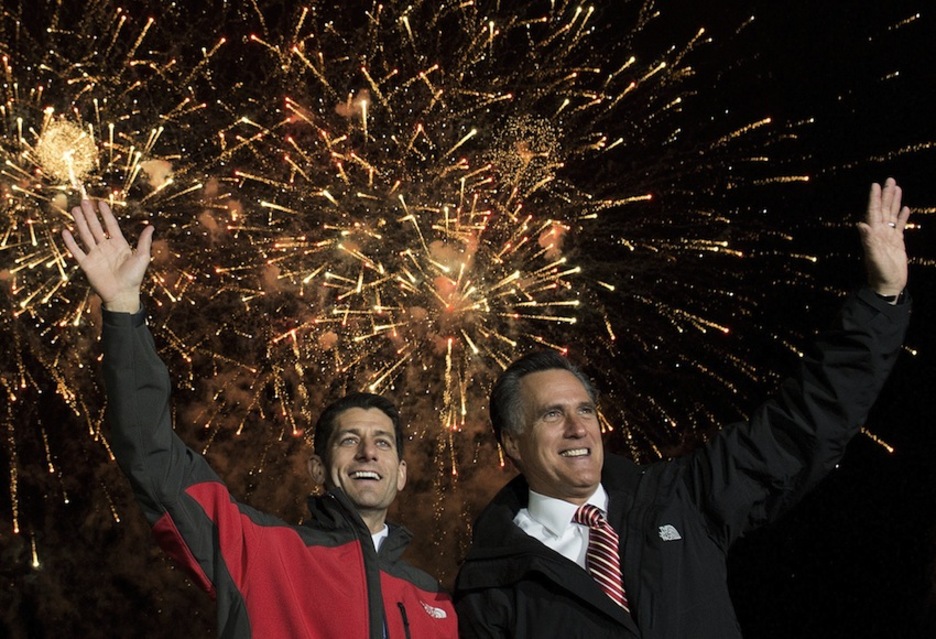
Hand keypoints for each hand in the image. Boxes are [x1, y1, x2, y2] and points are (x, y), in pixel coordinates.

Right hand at [62, 199, 153, 312]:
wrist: (122, 295)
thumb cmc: (134, 277)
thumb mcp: (142, 257)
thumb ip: (144, 242)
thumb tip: (151, 226)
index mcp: (119, 245)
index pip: (110, 225)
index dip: (105, 214)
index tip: (100, 202)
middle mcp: (106, 248)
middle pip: (96, 227)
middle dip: (89, 214)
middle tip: (83, 201)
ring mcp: (95, 255)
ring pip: (85, 235)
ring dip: (80, 223)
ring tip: (74, 210)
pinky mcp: (86, 264)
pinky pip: (76, 251)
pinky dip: (70, 241)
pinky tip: (65, 231)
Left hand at [857, 177, 910, 296]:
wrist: (889, 285)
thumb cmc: (880, 272)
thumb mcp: (874, 256)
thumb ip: (868, 240)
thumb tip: (861, 224)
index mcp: (873, 234)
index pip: (874, 212)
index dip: (874, 199)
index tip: (875, 185)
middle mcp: (880, 233)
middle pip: (883, 209)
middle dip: (886, 195)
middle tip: (889, 179)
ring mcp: (888, 237)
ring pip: (892, 215)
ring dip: (894, 201)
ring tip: (897, 188)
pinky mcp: (898, 242)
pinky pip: (899, 226)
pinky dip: (902, 216)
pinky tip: (905, 208)